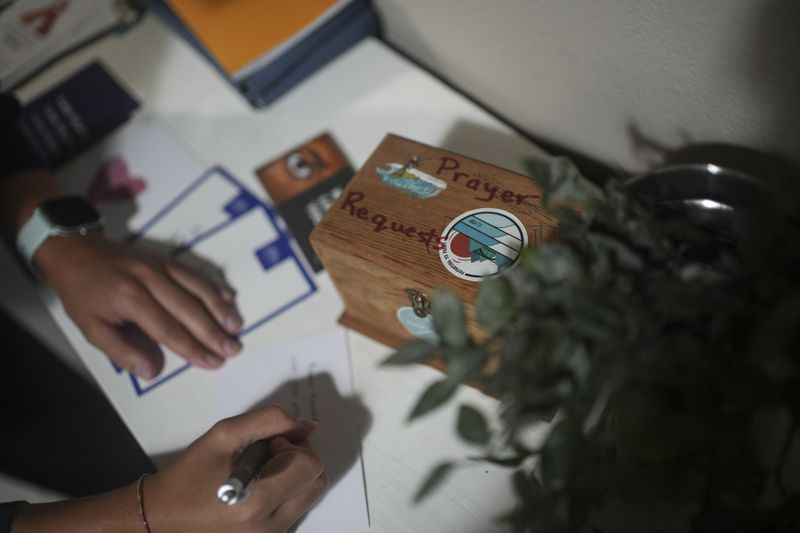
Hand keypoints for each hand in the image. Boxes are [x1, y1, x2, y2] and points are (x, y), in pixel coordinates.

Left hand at [35, 232, 242, 378]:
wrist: (76, 251)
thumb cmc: (83, 293)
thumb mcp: (90, 328)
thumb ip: (121, 351)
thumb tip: (152, 372)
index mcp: (128, 298)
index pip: (167, 328)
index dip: (192, 348)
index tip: (212, 363)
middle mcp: (148, 278)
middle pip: (188, 308)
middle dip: (213, 332)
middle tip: (233, 350)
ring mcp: (160, 265)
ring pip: (197, 288)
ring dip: (220, 309)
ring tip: (236, 328)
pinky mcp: (166, 258)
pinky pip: (195, 273)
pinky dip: (214, 287)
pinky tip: (229, 299)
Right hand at [146, 405, 327, 532]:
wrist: (162, 514)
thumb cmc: (190, 474)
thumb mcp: (225, 434)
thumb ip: (270, 420)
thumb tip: (306, 426)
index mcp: (257, 501)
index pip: (310, 464)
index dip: (293, 445)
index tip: (269, 444)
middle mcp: (269, 526)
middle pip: (317, 480)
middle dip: (298, 458)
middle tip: (268, 455)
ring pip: (311, 494)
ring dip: (295, 475)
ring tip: (262, 471)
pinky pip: (298, 507)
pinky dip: (288, 490)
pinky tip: (261, 485)